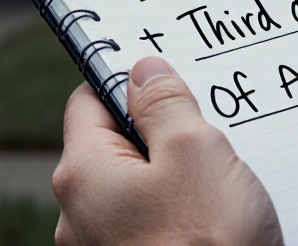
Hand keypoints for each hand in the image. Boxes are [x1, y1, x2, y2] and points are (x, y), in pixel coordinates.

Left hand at [53, 56, 282, 245]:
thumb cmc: (208, 245)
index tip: (164, 76)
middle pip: (114, 145)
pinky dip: (179, 214)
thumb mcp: (195, 149)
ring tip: (219, 180)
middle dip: (160, 133)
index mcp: (82, 173)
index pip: (87, 100)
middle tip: (207, 130)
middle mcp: (78, 215)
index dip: (126, 82)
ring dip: (174, 177)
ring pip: (136, 189)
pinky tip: (216, 218)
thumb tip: (142, 70)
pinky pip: (150, 225)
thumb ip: (165, 101)